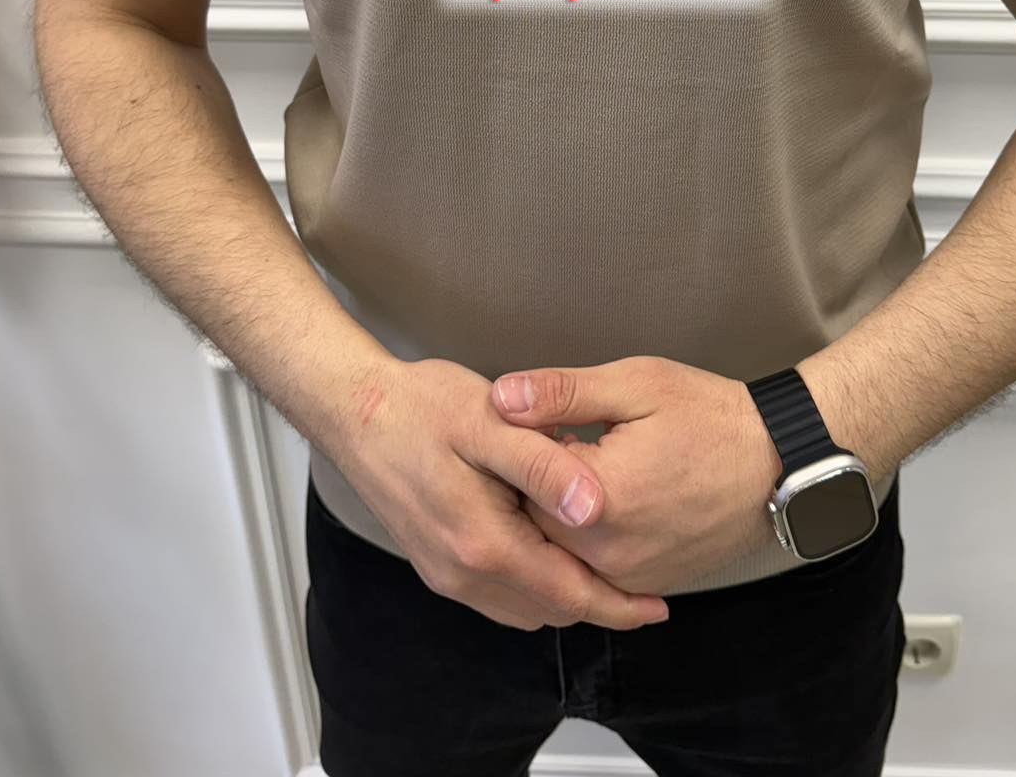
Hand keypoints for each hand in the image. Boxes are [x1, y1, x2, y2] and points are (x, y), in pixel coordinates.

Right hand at [334, 355, 671, 631]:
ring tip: (605, 562)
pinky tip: (551, 548)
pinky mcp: (436, 562)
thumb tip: (594, 507)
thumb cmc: (422, 407)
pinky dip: (535, 584)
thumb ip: (544, 465)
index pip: (568, 594)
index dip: (619, 604)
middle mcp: (462, 572)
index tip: (660, 605)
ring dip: (565, 593)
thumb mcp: (493, 422)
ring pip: (524, 607)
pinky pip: (498, 594)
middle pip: (549, 609)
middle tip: (642, 579)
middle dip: (598, 602)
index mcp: (483, 542)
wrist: (355, 411)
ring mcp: (445, 573)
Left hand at [490, 355, 784, 593]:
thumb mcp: (636, 385)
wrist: (779, 462)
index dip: (516, 449)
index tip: (535, 422)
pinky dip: (585, 536)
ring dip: (557, 512)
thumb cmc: (710, 417)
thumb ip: (562, 393)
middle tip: (558, 440)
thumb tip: (500, 397)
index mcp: (599, 498)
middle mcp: (609, 552)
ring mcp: (628, 576)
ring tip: (584, 465)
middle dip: (532, 484)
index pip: (516, 483)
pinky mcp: (645, 585)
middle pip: (531, 523)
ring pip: (559, 549)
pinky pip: (592, 567)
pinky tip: (604, 497)